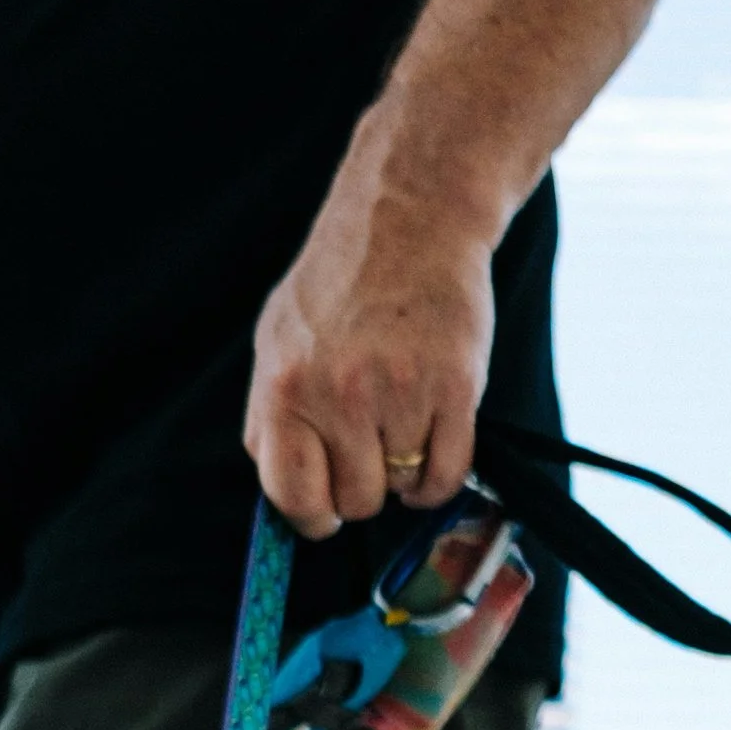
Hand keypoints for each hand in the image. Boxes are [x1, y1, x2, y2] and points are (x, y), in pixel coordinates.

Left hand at [243, 140, 496, 540]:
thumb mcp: (282, 339)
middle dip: (366, 486)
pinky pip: (448, 475)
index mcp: (285, 385)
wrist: (411, 216)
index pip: (290, 494)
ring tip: (404, 415)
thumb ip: (277, 414)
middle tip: (373, 446)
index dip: (312, 513)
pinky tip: (434, 437)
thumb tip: (287, 490)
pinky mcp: (453, 389)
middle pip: (355, 501)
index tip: (327, 509)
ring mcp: (396, 392)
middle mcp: (336, 393)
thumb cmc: (344, 280)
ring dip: (407, 468)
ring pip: (403, 489)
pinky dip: (443, 475)